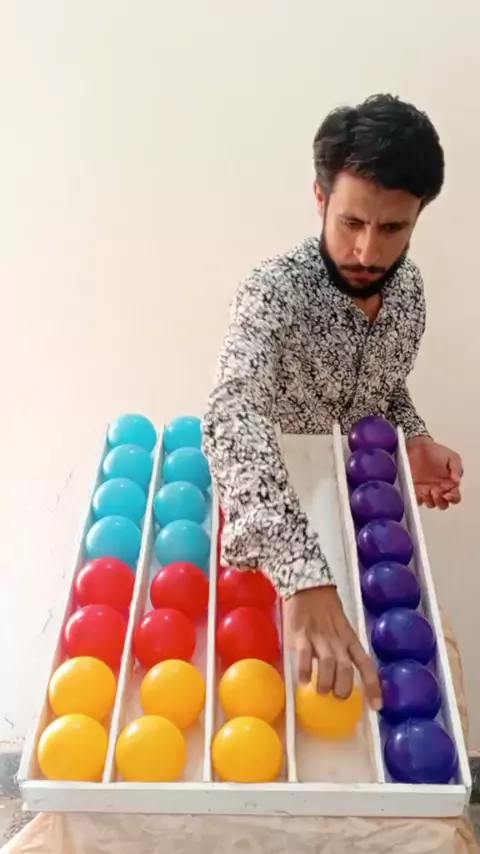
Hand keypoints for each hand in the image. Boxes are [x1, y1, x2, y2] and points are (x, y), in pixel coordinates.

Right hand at [284, 586, 381, 709]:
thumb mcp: (341, 627)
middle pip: (346, 668)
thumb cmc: (326, 608)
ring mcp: (319, 637)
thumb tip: (341, 674)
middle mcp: (338, 639)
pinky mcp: (302, 634)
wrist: (308, 585)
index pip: (366, 664)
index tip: (377, 706)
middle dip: (343, 688)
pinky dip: (304, 670)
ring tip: (321, 691)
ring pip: (328, 664)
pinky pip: (304, 655)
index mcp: (350, 638)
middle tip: (338, 697)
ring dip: (325, 682)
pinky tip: (303, 680)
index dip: (373, 686)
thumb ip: (342, 647)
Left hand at [407, 436, 462, 509]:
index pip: (454, 497)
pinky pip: (416, 499)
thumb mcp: (452, 457)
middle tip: (436, 491)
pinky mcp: (413, 489)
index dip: (452, 498)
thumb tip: (457, 481)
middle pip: (442, 504)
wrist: (417, 446)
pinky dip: (417, 498)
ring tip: (427, 491)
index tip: (448, 495)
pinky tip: (418, 492)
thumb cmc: (435, 451)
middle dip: (440, 501)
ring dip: (430, 500)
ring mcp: (425, 490)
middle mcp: (438, 490)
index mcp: (449, 484)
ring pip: (430, 504)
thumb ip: (457, 469)